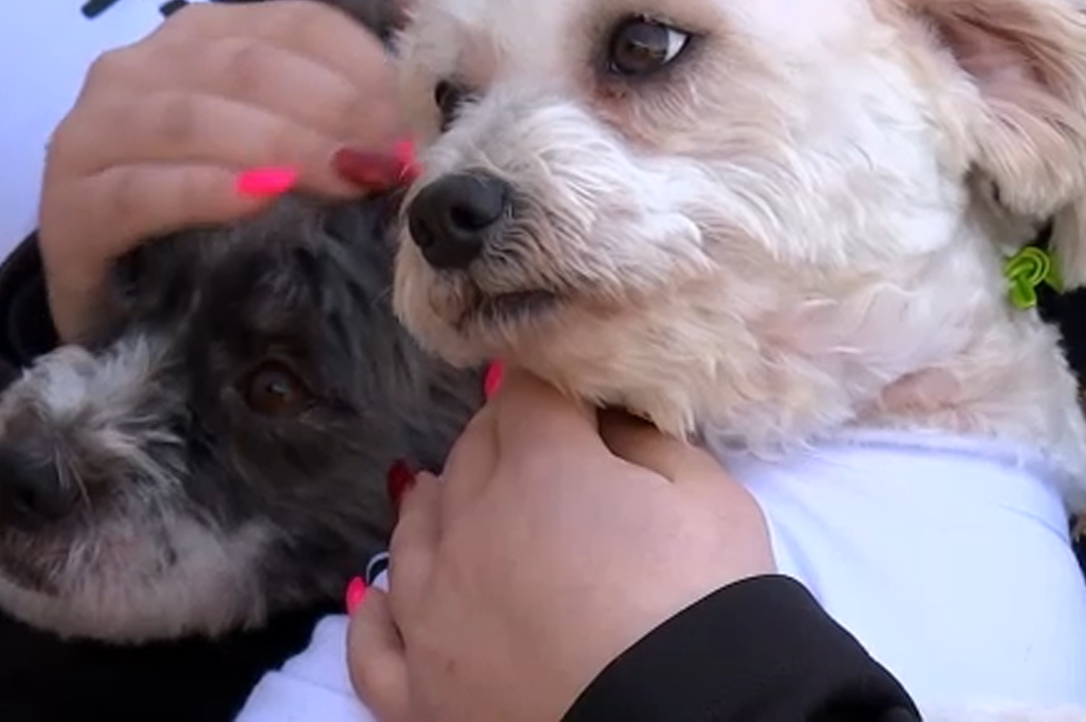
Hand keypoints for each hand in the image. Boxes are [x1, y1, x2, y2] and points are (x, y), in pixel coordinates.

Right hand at [40, 0, 408, 341]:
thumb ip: (343, 114)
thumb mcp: (286, 161)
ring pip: (192, 117)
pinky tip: (261, 201)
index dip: (366, 71)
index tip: (419, 125)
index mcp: (199, 38)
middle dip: (335, 111)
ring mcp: (92, 133)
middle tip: (393, 162)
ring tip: (346, 180)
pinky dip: (204, 190)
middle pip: (250, 66)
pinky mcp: (67, 207)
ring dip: (281, 145)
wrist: (117, 311)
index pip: (298, 25)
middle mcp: (137, 68)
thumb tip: (426, 72)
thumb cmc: (215, 229)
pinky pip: (140, 189)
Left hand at [347, 368, 775, 721]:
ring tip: (440, 495)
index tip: (573, 403)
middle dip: (501, 444)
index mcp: (536, 467)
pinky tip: (379, 599)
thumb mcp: (711, 497)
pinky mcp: (420, 694)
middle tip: (536, 453)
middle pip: (469, 457)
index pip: (526, 397)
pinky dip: (376, 617)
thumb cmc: (709, 607)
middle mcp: (465, 528)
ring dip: (433, 508)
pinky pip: (375, 648)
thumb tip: (609, 417)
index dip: (553, 393)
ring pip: (413, 535)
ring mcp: (432, 613)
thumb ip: (648, 438)